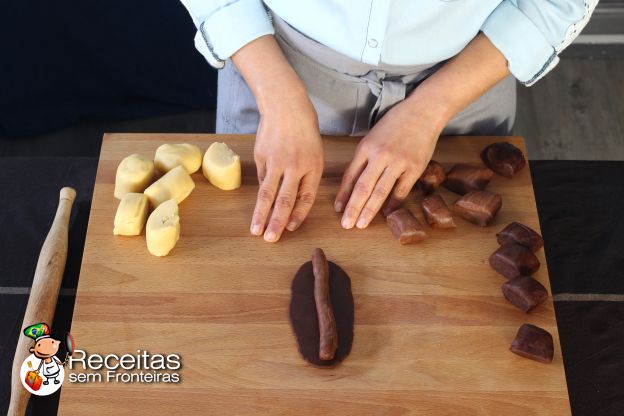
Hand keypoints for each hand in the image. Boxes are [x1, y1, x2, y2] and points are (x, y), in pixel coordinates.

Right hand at [251, 92, 322, 241]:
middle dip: (277, 222)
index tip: (290, 229)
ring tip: (256, 230)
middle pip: (285, 199)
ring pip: (267, 194)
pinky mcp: (261, 157)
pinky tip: (258, 205)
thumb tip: (290, 201)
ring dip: (261, 215)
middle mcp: (295, 166)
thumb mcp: (314, 153)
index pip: (306, 197)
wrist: (286, 105)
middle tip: (271, 239)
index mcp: (313, 166)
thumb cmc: (304, 131)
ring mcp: (276, 162)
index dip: (298, 215)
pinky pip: (261, 178)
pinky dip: (260, 192)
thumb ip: (304, 177)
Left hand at [334, 98, 443, 228]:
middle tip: (346, 225)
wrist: (422, 112)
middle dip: (353, 208)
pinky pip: (401, 190)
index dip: (343, 194)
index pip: (350, 176)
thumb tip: (354, 183)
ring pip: (380, 191)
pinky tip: (385, 214)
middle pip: (363, 187)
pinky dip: (392, 203)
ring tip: (361, 224)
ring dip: (369, 210)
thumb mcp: (373, 137)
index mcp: (366, 148)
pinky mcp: (415, 168)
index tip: (338, 210)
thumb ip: (364, 158)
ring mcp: (398, 162)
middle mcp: (380, 156)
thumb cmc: (395, 124)